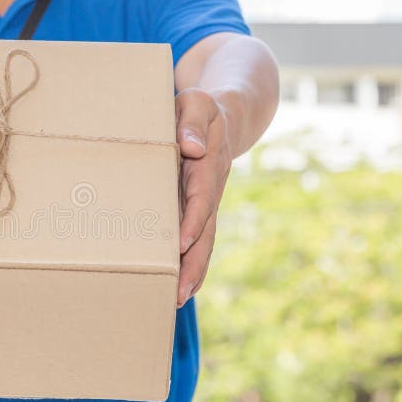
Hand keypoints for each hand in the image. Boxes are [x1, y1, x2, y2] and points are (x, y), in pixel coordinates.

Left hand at [175, 88, 232, 305]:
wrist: (225, 113)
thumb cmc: (200, 107)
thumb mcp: (196, 102)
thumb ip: (191, 120)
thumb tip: (190, 148)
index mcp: (208, 163)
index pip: (202, 195)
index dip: (194, 218)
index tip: (183, 242)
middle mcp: (211, 188)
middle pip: (206, 231)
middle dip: (194, 262)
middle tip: (180, 292)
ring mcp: (207, 201)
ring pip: (204, 241)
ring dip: (193, 270)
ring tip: (177, 299)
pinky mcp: (198, 208)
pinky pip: (198, 238)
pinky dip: (191, 262)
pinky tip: (179, 285)